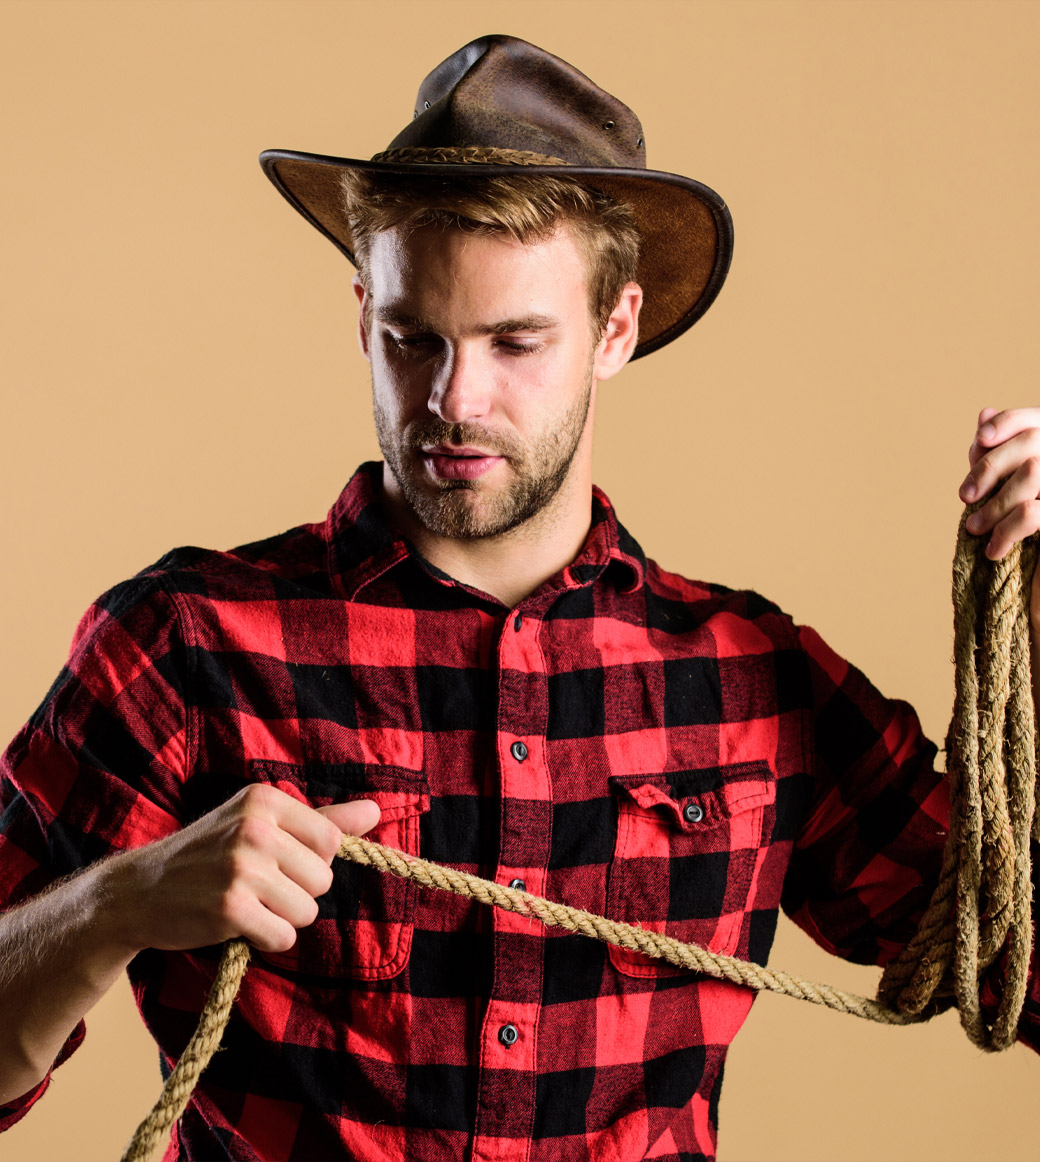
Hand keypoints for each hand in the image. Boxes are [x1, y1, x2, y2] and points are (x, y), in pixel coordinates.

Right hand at [106, 785, 379, 955]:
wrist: (138, 891)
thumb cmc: (208, 854)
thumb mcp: (260, 822)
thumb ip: (322, 819)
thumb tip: (377, 811)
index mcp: (265, 799)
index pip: (331, 840)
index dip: (312, 862)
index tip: (280, 863)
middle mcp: (255, 828)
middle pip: (323, 880)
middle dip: (297, 893)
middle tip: (257, 887)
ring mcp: (241, 867)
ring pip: (307, 911)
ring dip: (282, 919)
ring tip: (247, 904)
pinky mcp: (230, 908)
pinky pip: (283, 937)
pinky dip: (266, 940)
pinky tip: (239, 925)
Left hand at [959, 406, 1039, 625]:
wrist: (1039, 585)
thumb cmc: (1025, 527)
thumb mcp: (1008, 487)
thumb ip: (997, 453)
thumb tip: (983, 413)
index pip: (1032, 419)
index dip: (1006, 424)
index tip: (980, 439)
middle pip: (1030, 444)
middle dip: (990, 469)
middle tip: (964, 498)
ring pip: (1033, 474)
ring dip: (995, 505)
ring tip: (973, 529)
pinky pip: (1033, 515)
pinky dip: (1007, 532)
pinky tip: (993, 551)